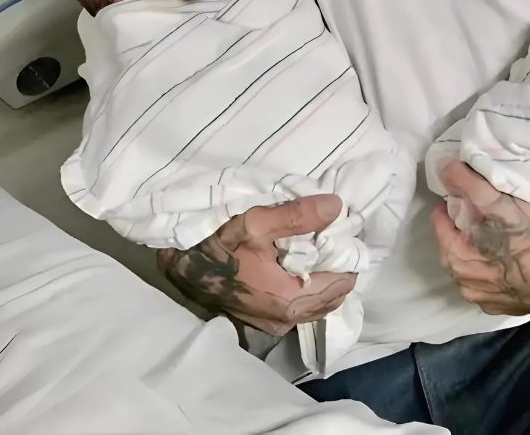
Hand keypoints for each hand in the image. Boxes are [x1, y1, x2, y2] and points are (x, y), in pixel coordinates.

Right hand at [157, 194, 356, 335]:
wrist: (182, 267)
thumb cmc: (218, 245)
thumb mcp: (256, 222)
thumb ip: (298, 215)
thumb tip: (337, 206)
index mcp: (291, 299)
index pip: (344, 281)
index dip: (347, 254)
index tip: (343, 230)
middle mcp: (288, 318)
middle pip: (335, 294)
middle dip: (338, 265)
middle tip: (331, 235)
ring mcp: (277, 323)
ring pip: (319, 302)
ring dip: (324, 276)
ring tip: (316, 245)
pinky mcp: (267, 320)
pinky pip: (303, 305)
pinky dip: (308, 285)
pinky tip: (298, 261)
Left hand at [431, 161, 529, 314]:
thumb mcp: (499, 201)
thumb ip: (467, 183)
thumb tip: (443, 167)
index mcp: (459, 261)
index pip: (441, 226)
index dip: (449, 208)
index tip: (460, 196)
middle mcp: (468, 286)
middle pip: (454, 249)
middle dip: (460, 230)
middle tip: (475, 212)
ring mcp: (489, 301)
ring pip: (471, 271)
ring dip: (475, 252)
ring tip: (492, 235)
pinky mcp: (509, 309)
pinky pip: (491, 287)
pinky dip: (493, 272)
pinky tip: (506, 261)